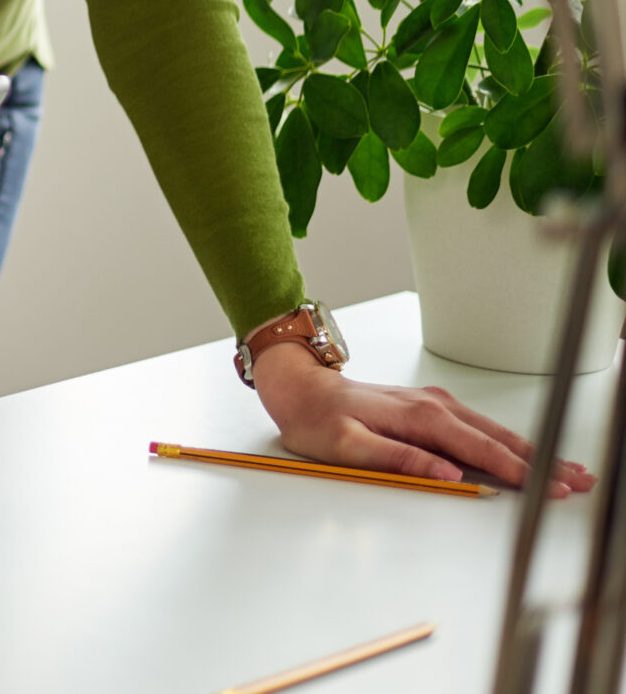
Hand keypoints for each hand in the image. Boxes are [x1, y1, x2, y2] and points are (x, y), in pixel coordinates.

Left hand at [252, 341, 596, 496]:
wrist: (299, 388)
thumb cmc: (317, 419)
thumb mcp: (347, 446)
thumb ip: (397, 459)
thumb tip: (445, 473)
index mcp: (419, 416)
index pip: (480, 449)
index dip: (519, 471)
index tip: (548, 488)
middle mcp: (433, 405)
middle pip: (499, 438)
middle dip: (542, 461)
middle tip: (578, 483)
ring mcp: (434, 404)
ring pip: (494, 431)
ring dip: (533, 451)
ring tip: (569, 470)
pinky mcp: (431, 408)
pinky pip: (479, 427)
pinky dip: (510, 442)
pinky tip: (528, 453)